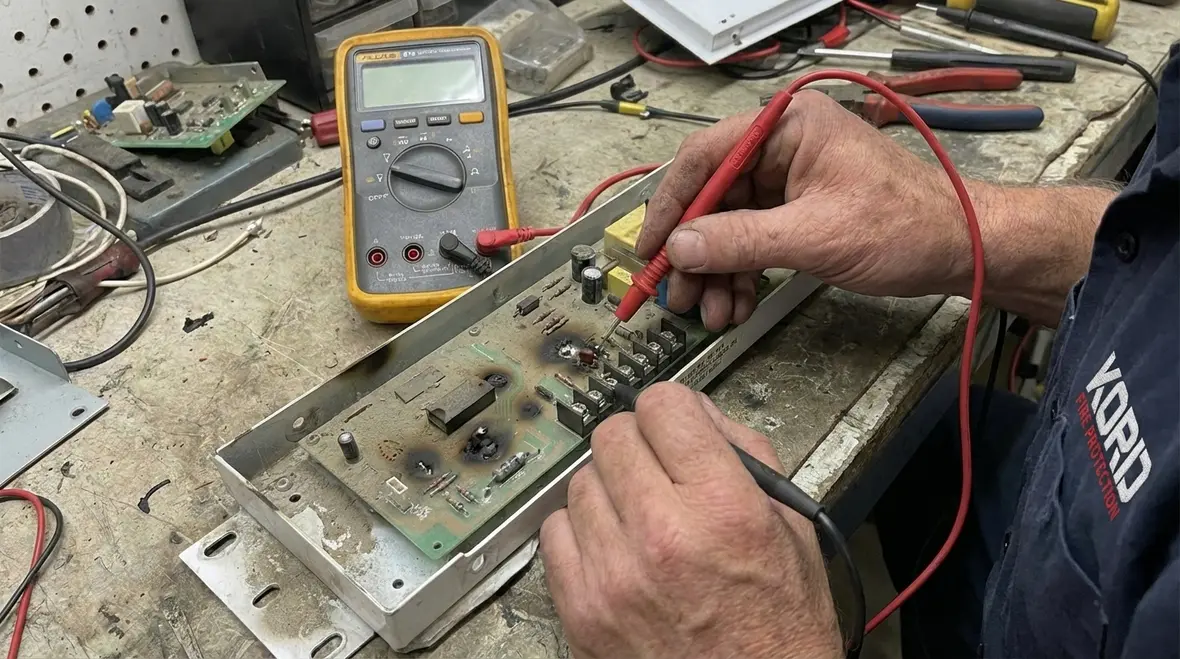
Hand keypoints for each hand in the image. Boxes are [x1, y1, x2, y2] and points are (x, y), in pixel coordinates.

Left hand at [539, 383, 842, 658]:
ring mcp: (614, 574)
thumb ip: (744, 454)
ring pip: (580, 480)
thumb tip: (696, 413)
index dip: (672, 411)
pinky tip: (614, 548)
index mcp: (722, 508)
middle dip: (639, 444)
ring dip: (608, 488)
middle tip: (658, 472)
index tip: (675, 428)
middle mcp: (663, 535)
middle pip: (613, 435)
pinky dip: (581, 532)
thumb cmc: (779, 625)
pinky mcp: (582, 608)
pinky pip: (555, 531)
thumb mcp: (791, 526)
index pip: (663, 406)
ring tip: (640, 517)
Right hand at [636, 90, 981, 329]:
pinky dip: (742, 273)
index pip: (704, 158)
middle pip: (712, 197)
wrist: (959, 249)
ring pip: (729, 226)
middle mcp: (782, 145)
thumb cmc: (907, 225)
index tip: (652, 248)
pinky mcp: (797, 208)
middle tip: (681, 295)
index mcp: (786, 126)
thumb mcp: (815, 235)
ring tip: (714, 312)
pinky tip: (737, 303)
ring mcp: (789, 178)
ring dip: (718, 272)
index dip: (672, 206)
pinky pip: (752, 239)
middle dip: (697, 253)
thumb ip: (741, 240)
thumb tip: (683, 247)